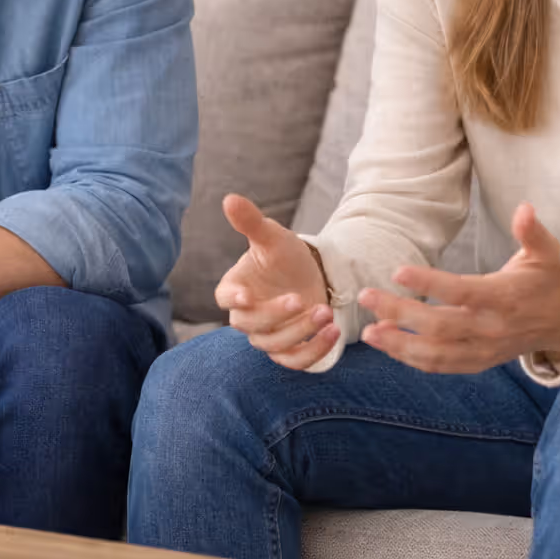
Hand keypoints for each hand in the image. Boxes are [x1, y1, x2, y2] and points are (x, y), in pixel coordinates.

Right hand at [213, 194, 337, 369]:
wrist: (309, 274)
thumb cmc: (283, 255)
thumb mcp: (271, 236)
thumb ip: (250, 222)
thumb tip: (229, 198)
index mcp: (235, 288)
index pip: (225, 298)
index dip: (234, 299)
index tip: (247, 297)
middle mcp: (247, 317)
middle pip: (251, 325)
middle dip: (277, 315)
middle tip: (302, 299)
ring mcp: (267, 336)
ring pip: (275, 345)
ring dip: (300, 332)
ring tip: (326, 312)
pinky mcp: (289, 350)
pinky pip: (296, 360)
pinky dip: (314, 351)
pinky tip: (334, 332)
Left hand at [359, 203, 559, 374]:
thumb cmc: (545, 280)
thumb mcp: (547, 252)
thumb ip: (533, 232)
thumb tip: (524, 208)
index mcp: (504, 298)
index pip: (461, 292)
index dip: (429, 283)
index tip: (397, 271)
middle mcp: (491, 328)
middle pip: (439, 325)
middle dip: (399, 313)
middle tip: (366, 296)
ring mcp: (483, 349)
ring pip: (436, 353)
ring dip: (399, 345)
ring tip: (369, 331)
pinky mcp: (478, 362)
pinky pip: (442, 366)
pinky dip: (412, 359)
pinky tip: (388, 344)